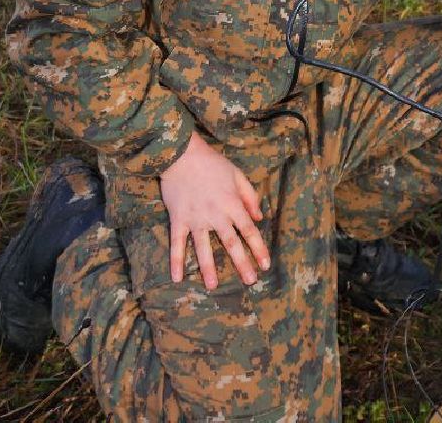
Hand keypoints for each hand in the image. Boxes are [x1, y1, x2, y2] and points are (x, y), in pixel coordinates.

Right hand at [159, 134, 270, 289]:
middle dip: (241, 263)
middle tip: (250, 281)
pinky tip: (177, 278)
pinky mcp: (178, 219)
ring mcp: (195, 219)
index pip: (249, 230)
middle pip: (230, 243)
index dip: (258, 248)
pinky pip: (177, 243)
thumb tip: (260, 217)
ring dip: (208, 268)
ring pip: (203, 247)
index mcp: (231, 204)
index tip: (265, 264)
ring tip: (213, 286)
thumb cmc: (212, 163)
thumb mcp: (237, 174)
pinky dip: (176, 260)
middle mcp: (215, 215)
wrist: (182, 154)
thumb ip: (249, 196)